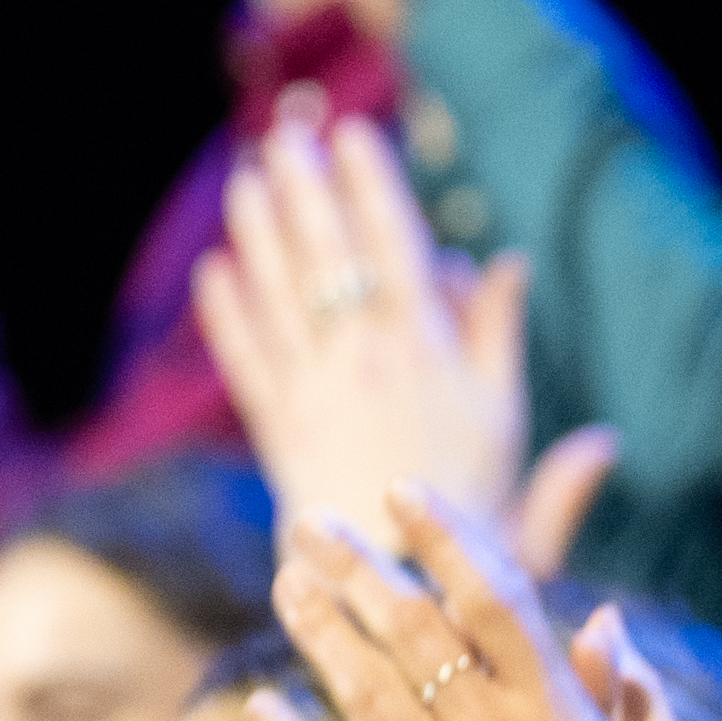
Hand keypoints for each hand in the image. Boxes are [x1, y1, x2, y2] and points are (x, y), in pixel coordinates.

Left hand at [192, 108, 617, 570]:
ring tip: (247, 180)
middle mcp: (361, 360)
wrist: (408, 586)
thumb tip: (501, 262)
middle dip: (304, 188)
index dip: (369, 185)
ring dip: (259, 231)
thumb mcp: (506, 416)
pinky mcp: (276, 426)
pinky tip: (214, 271)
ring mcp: (312, 390)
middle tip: (287, 134)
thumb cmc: (473, 503)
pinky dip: (227, 312)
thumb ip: (498, 334)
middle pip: (324, 255)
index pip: (391, 245)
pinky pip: (245, 356)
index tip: (354, 135)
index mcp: (424, 350)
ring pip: (277, 293)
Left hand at [251, 492, 721, 720]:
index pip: (497, 598)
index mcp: (566, 720)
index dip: (446, 537)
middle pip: (415, 627)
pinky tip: (259, 710)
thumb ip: (642, 706)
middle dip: (358, 565)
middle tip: (312, 523)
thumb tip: (611, 630)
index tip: (406, 496)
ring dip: (319, 628)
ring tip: (286, 584)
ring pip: (365, 689)